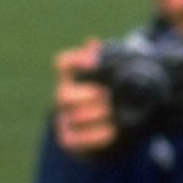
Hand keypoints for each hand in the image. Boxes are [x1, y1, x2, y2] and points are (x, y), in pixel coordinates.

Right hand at [52, 39, 117, 155]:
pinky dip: (95, 135)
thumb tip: (92, 43)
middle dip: (88, 95)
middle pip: (63, 94)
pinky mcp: (70, 139)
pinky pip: (74, 139)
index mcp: (73, 77)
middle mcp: (65, 97)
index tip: (94, 62)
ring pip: (71, 117)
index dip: (76, 61)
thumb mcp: (117, 76)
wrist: (118, 124)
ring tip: (113, 112)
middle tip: (107, 95)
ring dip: (95, 115)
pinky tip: (113, 130)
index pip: (63, 64)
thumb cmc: (116, 94)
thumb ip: (109, 59)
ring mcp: (65, 119)